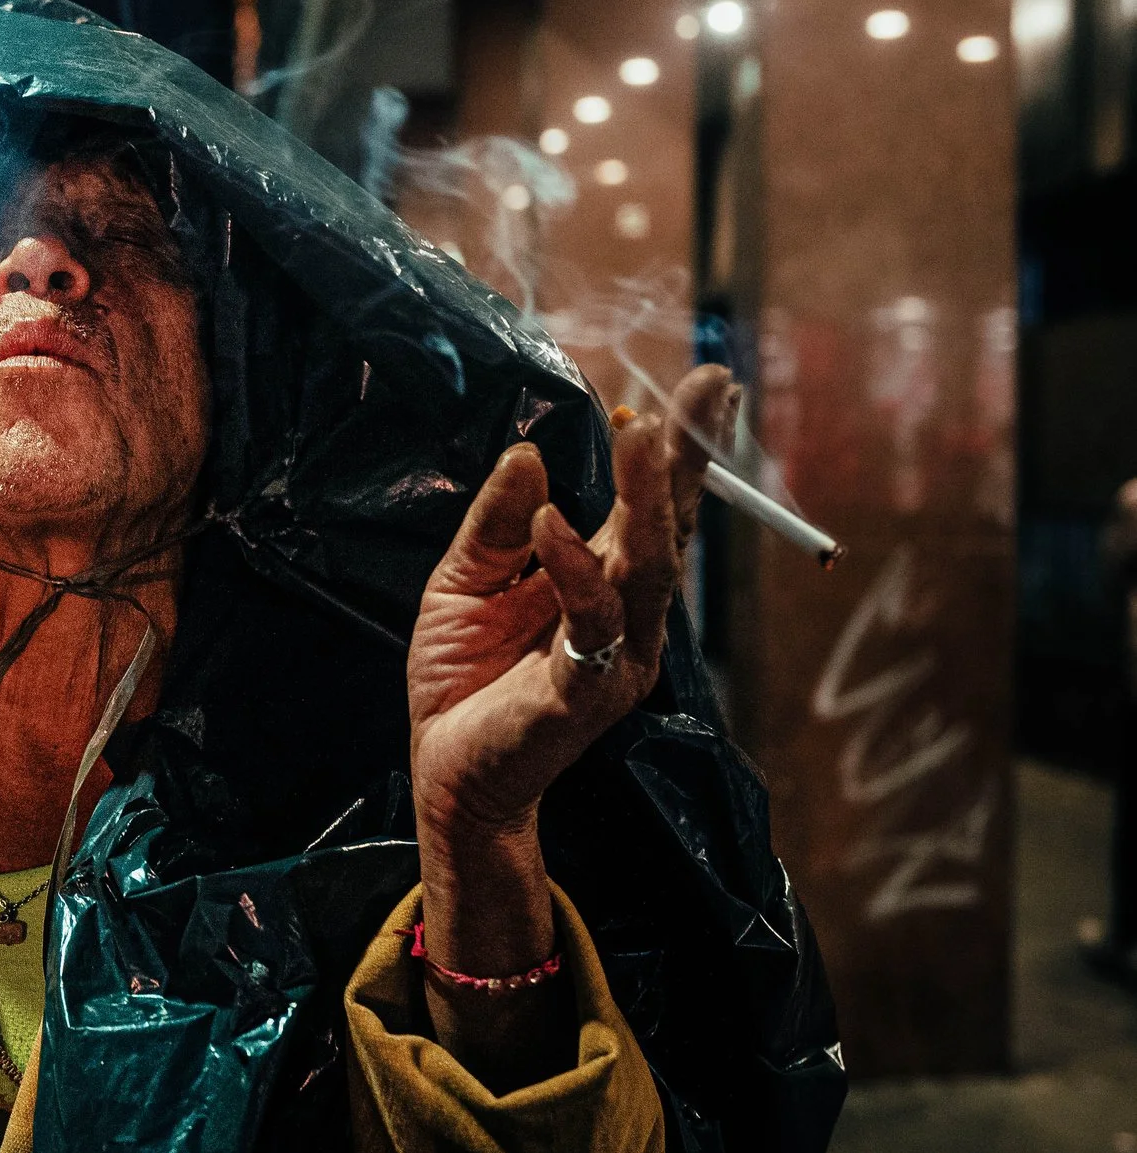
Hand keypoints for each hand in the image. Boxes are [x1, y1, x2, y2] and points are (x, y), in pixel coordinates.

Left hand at [401, 364, 735, 1084]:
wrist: (446, 769)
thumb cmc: (465, 674)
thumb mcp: (466, 578)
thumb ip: (499, 521)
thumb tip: (530, 454)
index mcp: (605, 583)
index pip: (655, 508)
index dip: (680, 448)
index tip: (705, 384)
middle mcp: (629, 617)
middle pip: (669, 529)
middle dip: (686, 459)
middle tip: (700, 392)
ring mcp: (617, 656)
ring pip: (645, 570)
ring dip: (645, 502)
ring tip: (642, 436)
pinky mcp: (585, 691)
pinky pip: (590, 624)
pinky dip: (574, 571)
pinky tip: (555, 524)